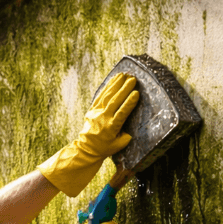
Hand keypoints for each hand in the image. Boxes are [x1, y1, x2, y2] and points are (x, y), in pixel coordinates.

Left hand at [37, 73, 139, 196]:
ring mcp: (97, 112)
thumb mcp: (119, 145)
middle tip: (133, 79)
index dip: (129, 103)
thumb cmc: (105, 148)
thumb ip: (126, 136)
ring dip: (116, 84)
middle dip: (124, 89)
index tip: (136, 93)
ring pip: (107, 96)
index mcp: (111, 127)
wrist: (86, 149)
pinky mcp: (92, 109)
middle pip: (115, 101)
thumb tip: (130, 126)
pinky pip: (100, 96)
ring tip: (124, 74)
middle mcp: (103, 118)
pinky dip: (107, 87)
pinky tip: (113, 80)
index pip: (122, 113)